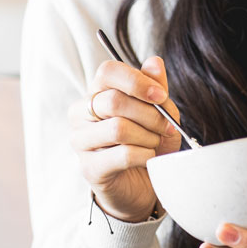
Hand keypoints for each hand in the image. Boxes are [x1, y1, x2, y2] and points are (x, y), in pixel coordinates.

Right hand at [67, 54, 182, 221]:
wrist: (143, 185)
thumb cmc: (147, 143)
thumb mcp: (158, 112)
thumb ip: (155, 87)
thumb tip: (155, 62)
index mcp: (96, 93)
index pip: (107, 72)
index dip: (137, 81)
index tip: (161, 96)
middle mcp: (81, 114)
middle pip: (114, 101)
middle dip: (150, 114)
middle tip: (166, 127)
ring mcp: (81, 142)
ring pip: (118, 128)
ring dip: (147, 137)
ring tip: (154, 144)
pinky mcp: (89, 168)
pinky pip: (122, 154)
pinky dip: (144, 155)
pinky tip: (149, 158)